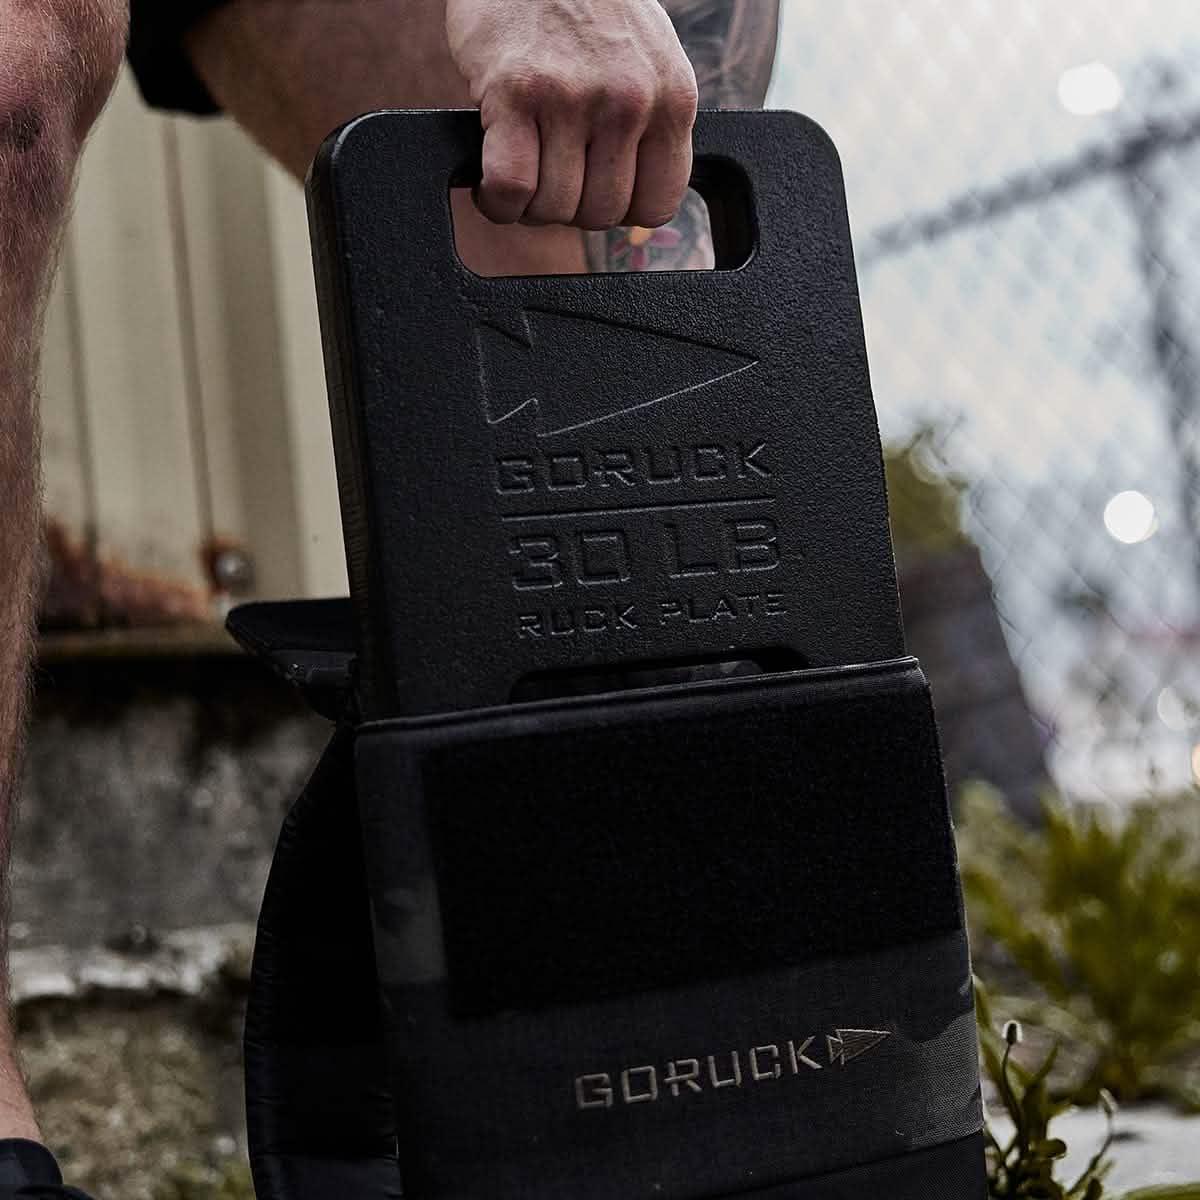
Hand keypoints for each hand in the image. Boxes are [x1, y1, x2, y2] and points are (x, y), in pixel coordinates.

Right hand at [445, 0, 697, 228]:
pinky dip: (497, 201)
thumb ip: (648, 126)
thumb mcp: (648, 62)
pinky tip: (492, 185)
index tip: (594, 192)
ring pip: (554, 208)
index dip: (619, 211)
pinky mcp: (514, 93)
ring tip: (522, 172)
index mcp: (671, 98)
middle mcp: (628, 101)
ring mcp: (572, 97)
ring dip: (530, 206)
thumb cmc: (587, 7)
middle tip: (550, 176)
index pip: (656, 205)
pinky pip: (510, 188)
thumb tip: (631, 201)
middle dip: (570, 208)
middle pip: (600, 214)